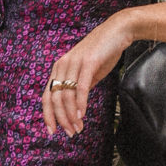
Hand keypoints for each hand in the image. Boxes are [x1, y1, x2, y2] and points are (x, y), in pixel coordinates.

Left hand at [43, 14, 135, 137]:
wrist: (117, 32)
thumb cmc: (103, 53)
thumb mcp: (87, 73)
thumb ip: (79, 87)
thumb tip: (76, 108)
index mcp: (59, 68)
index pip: (47, 95)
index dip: (47, 115)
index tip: (52, 131)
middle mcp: (62, 65)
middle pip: (55, 98)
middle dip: (61, 119)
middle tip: (70, 133)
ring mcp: (74, 63)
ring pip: (67, 95)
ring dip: (71, 115)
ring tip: (78, 128)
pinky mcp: (88, 62)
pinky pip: (81, 87)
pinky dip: (80, 103)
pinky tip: (82, 115)